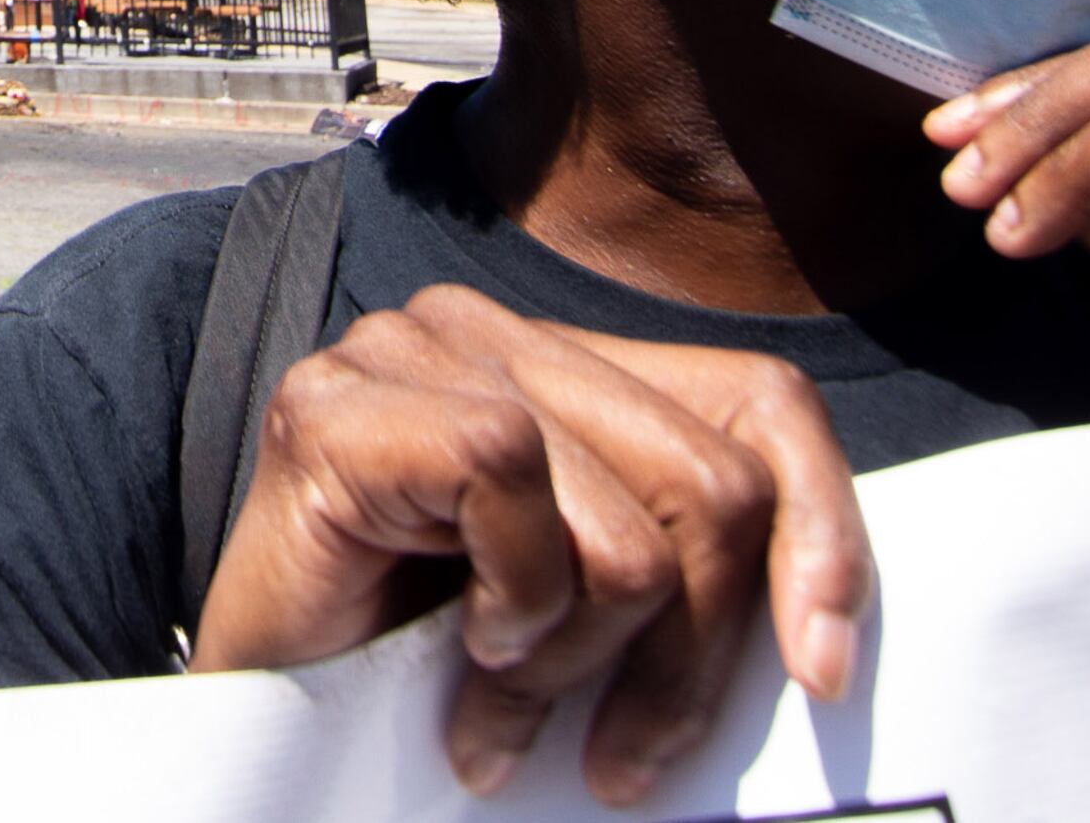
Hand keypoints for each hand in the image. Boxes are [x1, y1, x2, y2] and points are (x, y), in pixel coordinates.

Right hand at [194, 285, 870, 805]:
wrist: (263, 728)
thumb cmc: (426, 675)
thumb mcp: (595, 616)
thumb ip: (682, 569)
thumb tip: (827, 641)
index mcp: (569, 366)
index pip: (765, 404)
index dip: (827, 536)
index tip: (824, 678)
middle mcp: (492, 330)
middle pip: (714, 481)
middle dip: (690, 657)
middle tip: (620, 759)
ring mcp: (408, 351)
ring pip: (625, 516)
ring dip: (578, 658)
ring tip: (506, 712)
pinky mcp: (341, 401)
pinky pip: (507, 475)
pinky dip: (507, 598)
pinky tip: (462, 650)